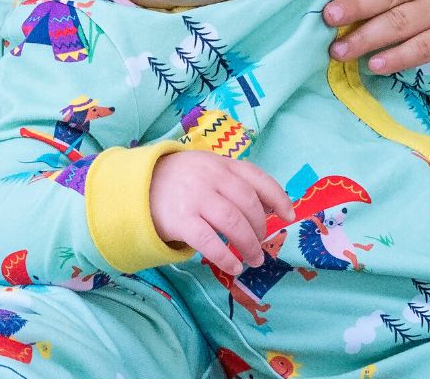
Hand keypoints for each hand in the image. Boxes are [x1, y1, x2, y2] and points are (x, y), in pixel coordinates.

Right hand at [148, 150, 293, 275]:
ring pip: (233, 223)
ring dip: (249, 245)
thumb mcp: (208, 171)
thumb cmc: (183, 181)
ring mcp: (195, 197)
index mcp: (220, 163)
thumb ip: (235, 183)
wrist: (140, 186)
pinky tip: (233, 266)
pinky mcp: (181, 219)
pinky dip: (227, 257)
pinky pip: (210, 242)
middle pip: (248, 204)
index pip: (256, 177)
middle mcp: (209, 177)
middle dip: (261, 229)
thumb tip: (269, 209)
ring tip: (253, 259)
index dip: (277, 196)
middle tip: (260, 244)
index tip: (289, 215)